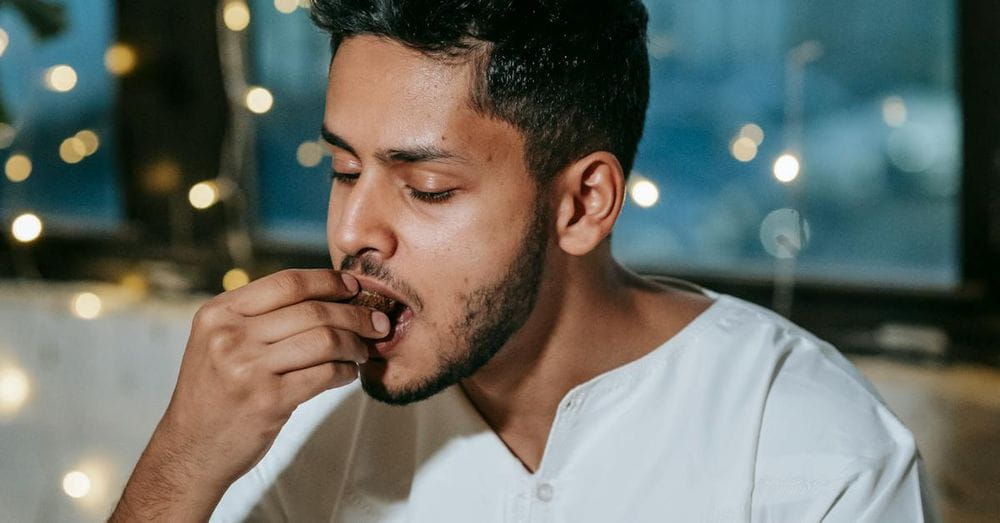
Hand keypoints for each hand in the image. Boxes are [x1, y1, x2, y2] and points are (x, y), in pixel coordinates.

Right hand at [111, 269, 388, 520]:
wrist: (191, 448)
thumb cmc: (215, 392)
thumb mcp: (220, 341)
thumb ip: (259, 315)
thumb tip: (325, 292)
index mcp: (219, 312)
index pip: (287, 282)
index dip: (328, 281)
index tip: (354, 286)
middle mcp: (230, 335)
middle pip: (313, 310)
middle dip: (355, 313)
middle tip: (378, 321)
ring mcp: (248, 368)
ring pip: (325, 339)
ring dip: (356, 343)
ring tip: (365, 349)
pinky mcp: (268, 400)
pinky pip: (325, 374)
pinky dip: (347, 371)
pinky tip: (349, 373)